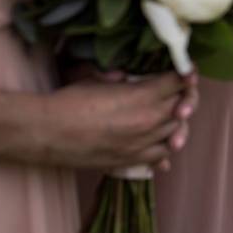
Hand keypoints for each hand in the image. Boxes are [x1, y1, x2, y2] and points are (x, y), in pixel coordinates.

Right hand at [35, 72, 196, 169]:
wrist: (47, 133)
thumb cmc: (70, 101)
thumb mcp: (101, 80)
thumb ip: (125, 79)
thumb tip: (130, 77)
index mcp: (143, 96)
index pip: (178, 83)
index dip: (184, 75)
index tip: (185, 72)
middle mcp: (149, 121)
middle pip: (182, 107)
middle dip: (182, 97)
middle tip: (176, 91)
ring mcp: (142, 143)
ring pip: (175, 131)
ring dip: (175, 121)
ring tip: (169, 114)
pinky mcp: (132, 161)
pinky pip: (160, 155)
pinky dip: (164, 146)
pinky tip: (163, 142)